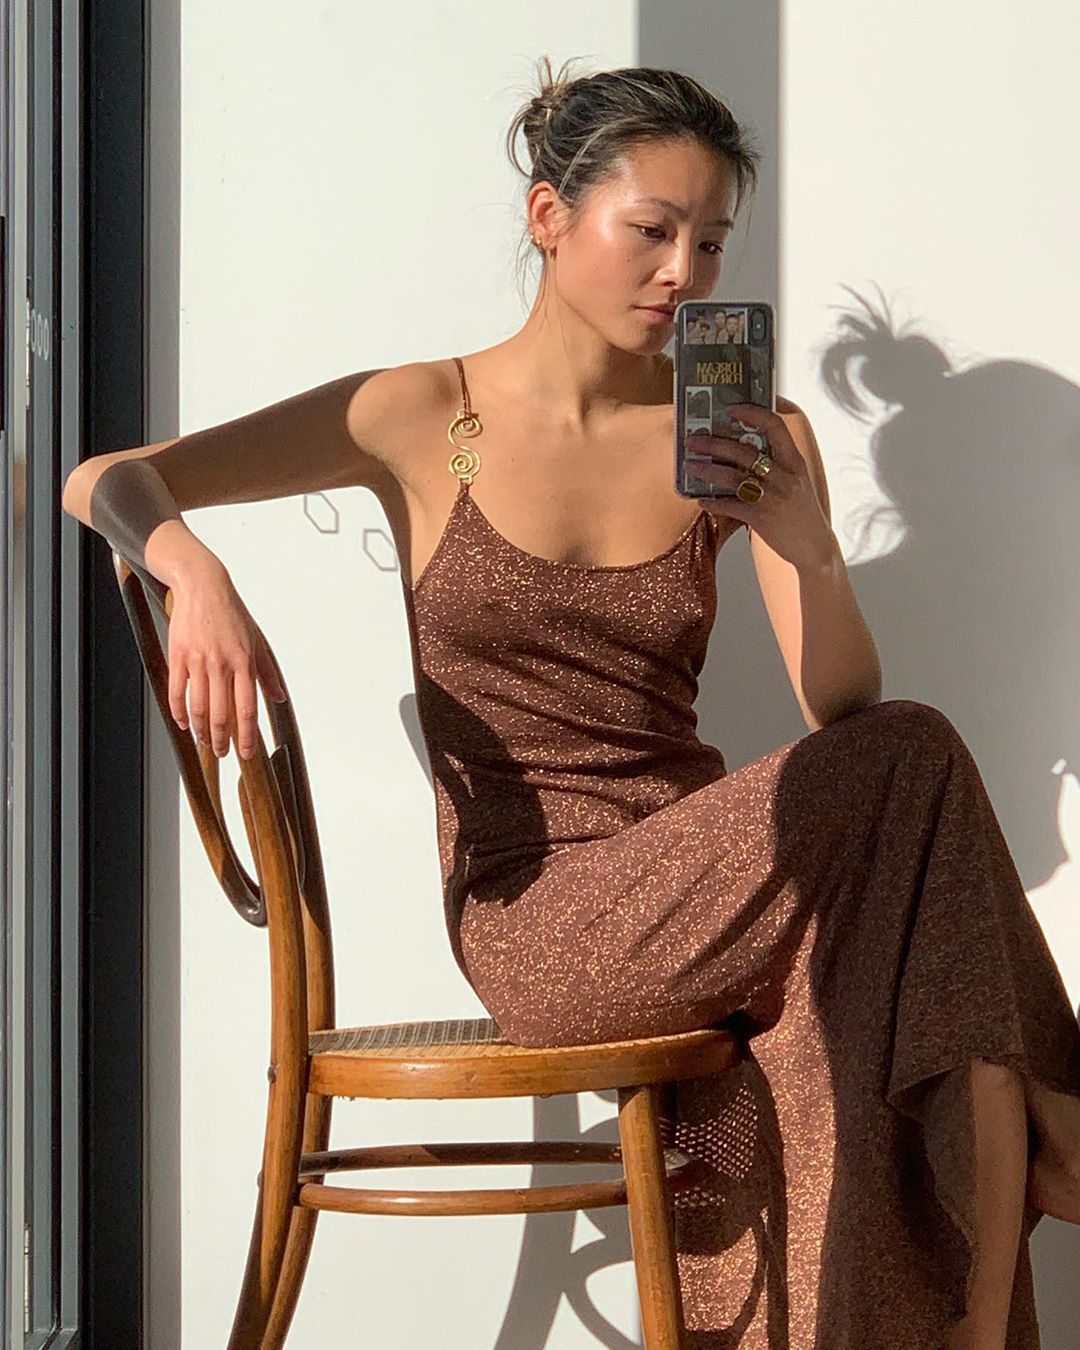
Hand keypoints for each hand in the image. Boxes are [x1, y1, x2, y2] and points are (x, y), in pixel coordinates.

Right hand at [166, 566, 286, 758]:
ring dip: (202, 731)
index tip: (247, 752)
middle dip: (222, 740)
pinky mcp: (178, 656)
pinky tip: (184, 723)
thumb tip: (279, 697)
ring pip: (199, 707)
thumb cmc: (231, 613)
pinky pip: (177, 691)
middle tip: (222, 753)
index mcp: (244, 662)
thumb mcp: (257, 641)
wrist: (203, 587)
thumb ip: (267, 672)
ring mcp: (198, 661)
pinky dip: (179, 712)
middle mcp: (222, 664)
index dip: (247, 735)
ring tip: (205, 742)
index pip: (247, 708)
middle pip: (221, 714)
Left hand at [683, 404, 834, 571]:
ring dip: (706, 469)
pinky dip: (713, 502)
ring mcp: (773, 497)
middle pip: (744, 451)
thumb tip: (741, 449)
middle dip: (713, 443)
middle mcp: (785, 476)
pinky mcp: (762, 518)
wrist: (815, 547)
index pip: (775, 426)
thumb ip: (777, 465)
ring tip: (688, 465)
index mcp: (795, 462)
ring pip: (732, 476)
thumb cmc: (802, 513)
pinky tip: (700, 500)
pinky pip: (730, 506)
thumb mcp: (797, 482)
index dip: (752, 413)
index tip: (730, 409)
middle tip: (692, 440)